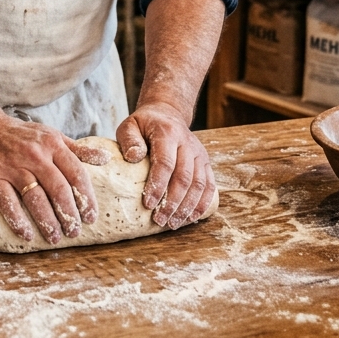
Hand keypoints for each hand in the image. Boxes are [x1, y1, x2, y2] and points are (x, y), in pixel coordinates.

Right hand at [0, 113, 111, 245]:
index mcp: (52, 144)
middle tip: (74, 232)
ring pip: (35, 198)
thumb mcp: (52, 135)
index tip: (91, 217)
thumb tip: (106, 159)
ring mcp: (13, 167)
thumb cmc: (22, 135)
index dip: (85, 198)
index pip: (76, 174)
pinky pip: (7, 203)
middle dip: (69, 214)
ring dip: (47, 222)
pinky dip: (18, 220)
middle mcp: (34, 155)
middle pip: (58, 189)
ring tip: (55, 237)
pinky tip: (27, 234)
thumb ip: (78, 149)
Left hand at [117, 101, 215, 228]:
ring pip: (198, 184)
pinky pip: (209, 185)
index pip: (165, 162)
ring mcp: (199, 153)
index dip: (158, 185)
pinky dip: (202, 203)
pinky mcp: (205, 162)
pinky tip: (191, 217)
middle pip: (184, 177)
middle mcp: (187, 143)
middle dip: (172, 202)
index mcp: (167, 133)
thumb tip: (133, 157)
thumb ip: (129, 140)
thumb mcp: (130, 125)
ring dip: (187, 207)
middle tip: (159, 220)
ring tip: (173, 223)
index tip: (148, 204)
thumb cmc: (145, 124)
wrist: (168, 114)